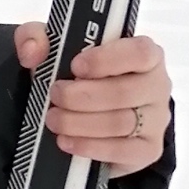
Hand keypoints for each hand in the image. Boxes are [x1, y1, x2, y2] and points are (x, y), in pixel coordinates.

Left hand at [14, 24, 170, 176]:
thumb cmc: (77, 75)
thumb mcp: (54, 48)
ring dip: (80, 123)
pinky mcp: (147, 150)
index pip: (140, 52)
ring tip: (54, 119)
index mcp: (145, 54)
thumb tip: (32, 51)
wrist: (86, 114)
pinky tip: (66, 141)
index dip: (107, 60)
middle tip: (55, 96)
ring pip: (121, 123)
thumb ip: (37, 37)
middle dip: (82, 96)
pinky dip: (90, 147)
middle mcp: (157, 85)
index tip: (76, 66)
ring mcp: (156, 120)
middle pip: (126, 93)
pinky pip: (123, 151)